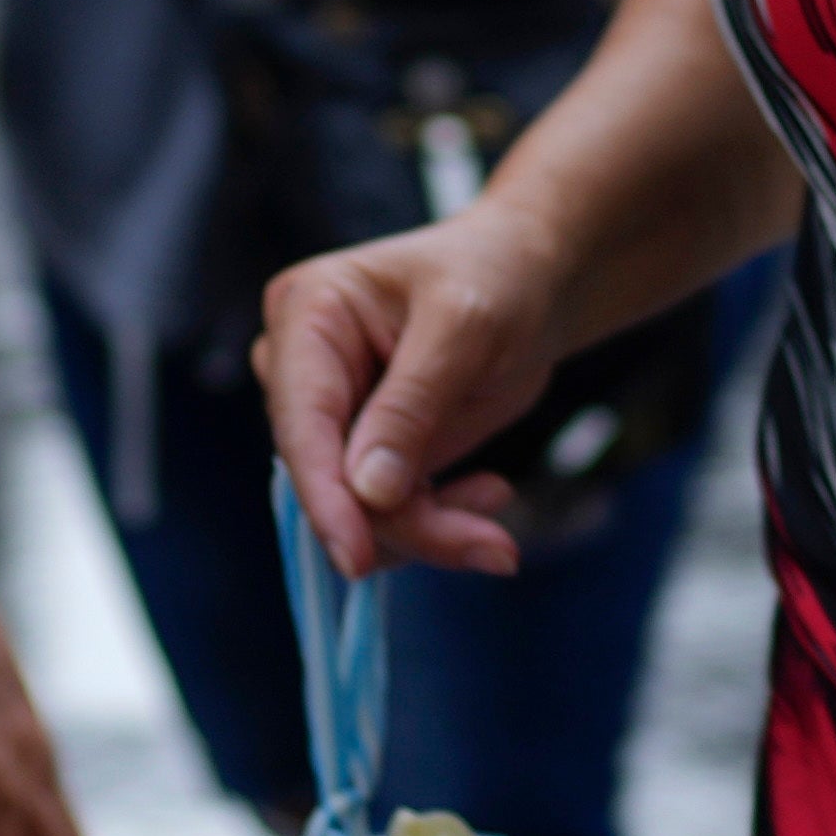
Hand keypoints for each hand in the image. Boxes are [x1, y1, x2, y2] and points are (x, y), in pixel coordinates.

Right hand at [257, 209, 578, 584]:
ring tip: (497, 520)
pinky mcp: (366, 450)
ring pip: (358, 508)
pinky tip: (488, 495)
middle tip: (492, 546)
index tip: (358, 559)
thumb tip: (368, 493)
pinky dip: (438, 520)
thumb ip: (412, 407)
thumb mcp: (464, 330)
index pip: (301, 421)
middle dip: (404, 521)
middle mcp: (303, 368)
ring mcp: (332, 413)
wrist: (534, 281)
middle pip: (328, 476)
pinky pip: (386, 512)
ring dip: (430, 529)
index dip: (326, 496)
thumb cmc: (498, 277)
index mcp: (307, 314)